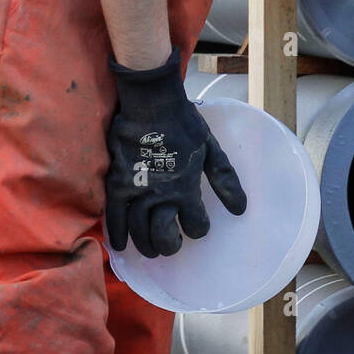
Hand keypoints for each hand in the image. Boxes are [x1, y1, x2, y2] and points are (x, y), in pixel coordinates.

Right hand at [105, 46, 245, 257]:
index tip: (197, 224)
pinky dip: (116, 234)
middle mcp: (161, 195)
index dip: (199, 228)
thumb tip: (240, 210)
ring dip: (145, 245)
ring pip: (138, 231)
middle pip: (163, 236)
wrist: (152, 103)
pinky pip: (114, 216)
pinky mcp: (117, 183)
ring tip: (150, 249)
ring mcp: (137, 190)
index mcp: (186, 188)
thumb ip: (225, 180)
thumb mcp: (211, 150)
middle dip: (169, 245)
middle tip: (171, 243)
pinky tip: (120, 245)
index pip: (195, 225)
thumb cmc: (185, 125)